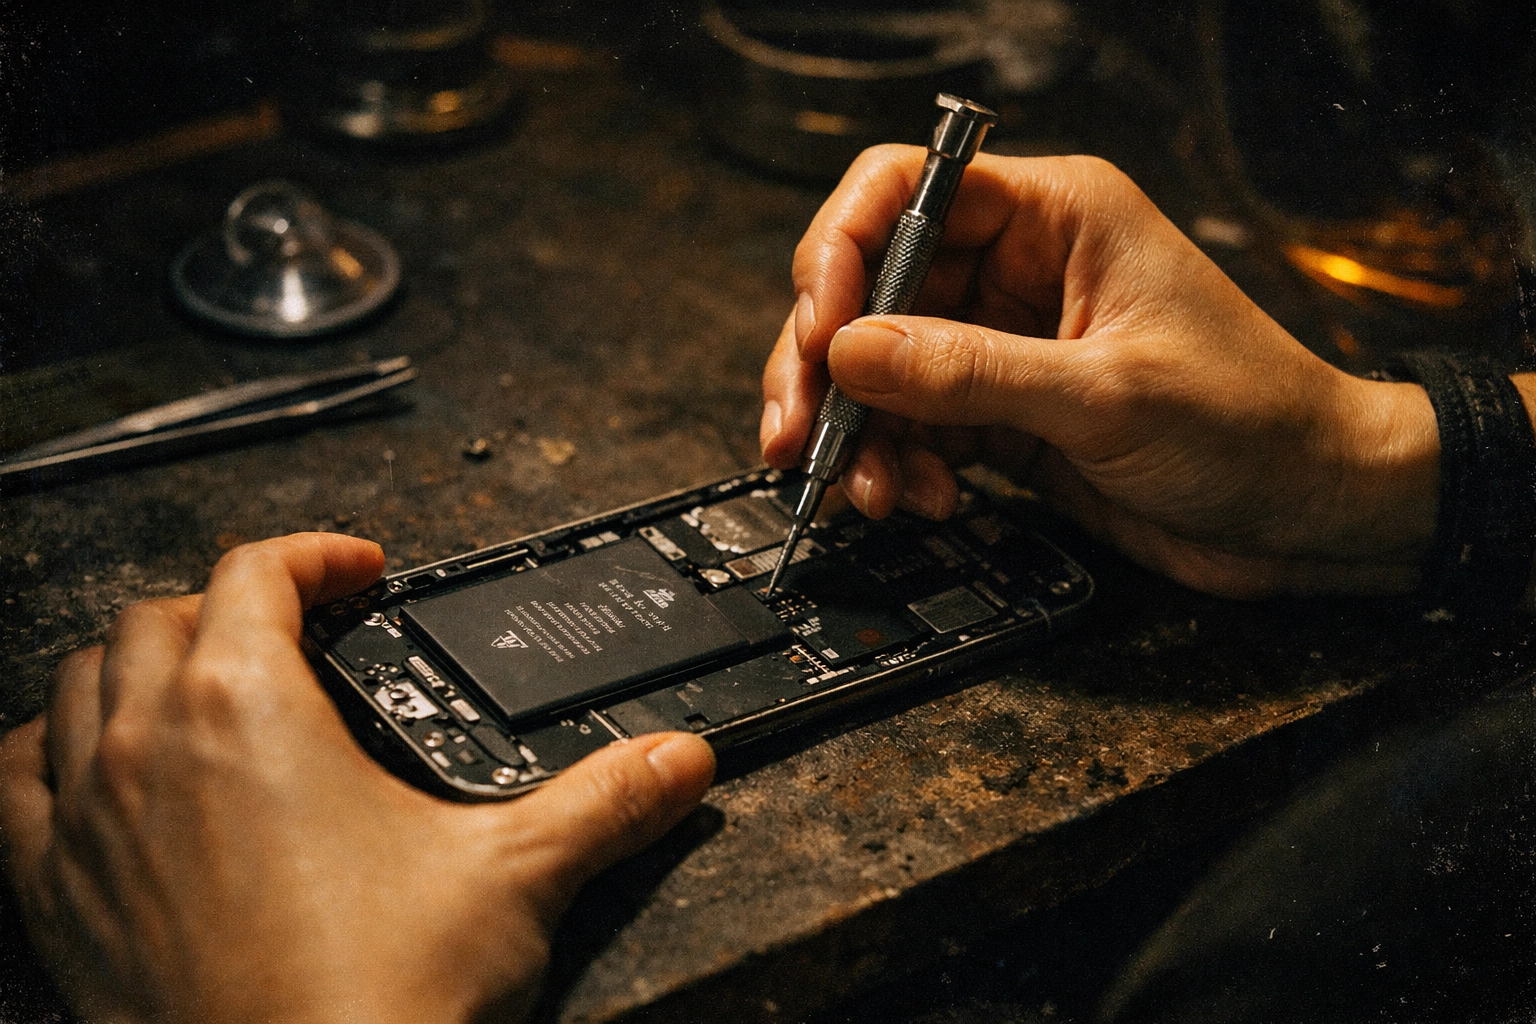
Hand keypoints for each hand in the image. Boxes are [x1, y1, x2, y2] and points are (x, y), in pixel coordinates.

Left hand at [0, 533, 713, 1023]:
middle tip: (296, 632)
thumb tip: (681, 761)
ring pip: (78, 683)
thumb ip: (607, 800)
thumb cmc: (374, 999)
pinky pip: (16, 782)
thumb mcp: (515, 876)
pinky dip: (49, 750)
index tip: (357, 575)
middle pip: (161, 615)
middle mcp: (149, 746)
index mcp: (247, 709)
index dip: (316, 556)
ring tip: (194, 679)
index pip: (257, 573)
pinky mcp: (55, 895)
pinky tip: (90, 766)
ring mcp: (88, 819)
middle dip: (231, 603)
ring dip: (136, 661)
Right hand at [762, 147, 1440, 597]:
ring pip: (880, 369)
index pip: (905, 192)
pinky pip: (913, 428)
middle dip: (826, 364)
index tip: (821, 335)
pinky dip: (895, 466)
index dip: (843, 254)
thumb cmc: (1255, 424)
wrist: (1315, 513)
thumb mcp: (1107, 394)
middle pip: (872, 288)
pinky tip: (915, 497)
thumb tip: (850, 352)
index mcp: (1056, 218)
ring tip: (866, 489)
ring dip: (856, 432)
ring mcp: (1004, 346)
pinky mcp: (1003, 416)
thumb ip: (970, 372)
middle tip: (799, 434)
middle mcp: (1019, 270)